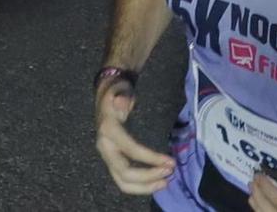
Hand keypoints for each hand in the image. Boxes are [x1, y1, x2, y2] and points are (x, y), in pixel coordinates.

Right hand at [94, 77, 173, 195]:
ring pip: (123, 182)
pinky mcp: (113, 163)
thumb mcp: (120, 89)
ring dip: (145, 186)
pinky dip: (141, 187)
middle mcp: (105, 147)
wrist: (105, 99)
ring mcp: (107, 157)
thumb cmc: (117, 93)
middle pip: (124, 172)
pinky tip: (157, 183)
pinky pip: (124, 182)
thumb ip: (122, 95)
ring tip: (165, 182)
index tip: (171, 161)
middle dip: (149, 176)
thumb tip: (122, 101)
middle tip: (170, 172)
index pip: (131, 149)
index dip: (151, 158)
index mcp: (108, 130)